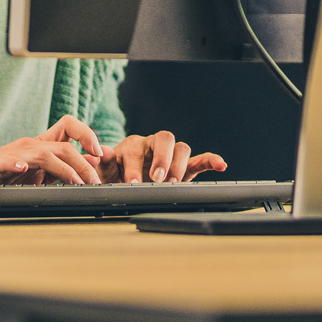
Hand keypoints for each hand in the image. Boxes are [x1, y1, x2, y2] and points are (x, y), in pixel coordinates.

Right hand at [0, 115, 106, 186]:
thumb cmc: (5, 174)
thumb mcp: (40, 170)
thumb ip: (65, 165)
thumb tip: (94, 162)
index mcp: (43, 144)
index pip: (69, 126)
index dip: (87, 134)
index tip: (99, 151)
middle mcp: (31, 145)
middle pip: (64, 147)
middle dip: (84, 165)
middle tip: (94, 183)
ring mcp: (15, 154)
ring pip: (45, 155)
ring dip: (64, 170)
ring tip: (75, 183)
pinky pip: (7, 162)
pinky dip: (16, 165)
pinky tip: (24, 170)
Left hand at [99, 131, 227, 183]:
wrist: (124, 180)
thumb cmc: (115, 174)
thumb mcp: (105, 170)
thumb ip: (103, 161)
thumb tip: (100, 151)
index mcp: (134, 145)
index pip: (137, 149)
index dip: (135, 166)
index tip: (132, 183)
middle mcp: (154, 145)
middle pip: (165, 138)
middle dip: (162, 158)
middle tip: (157, 179)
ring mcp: (171, 155)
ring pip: (182, 147)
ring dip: (180, 164)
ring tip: (174, 182)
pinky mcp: (185, 166)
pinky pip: (200, 159)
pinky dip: (211, 160)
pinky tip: (221, 165)